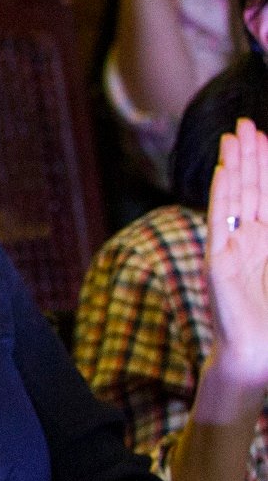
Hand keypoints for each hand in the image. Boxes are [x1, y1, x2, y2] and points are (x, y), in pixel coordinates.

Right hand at [206, 119, 267, 385]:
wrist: (258, 357)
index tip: (266, 139)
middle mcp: (251, 243)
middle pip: (252, 190)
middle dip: (251, 157)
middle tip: (247, 123)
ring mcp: (232, 249)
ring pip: (234, 197)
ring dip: (235, 165)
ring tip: (234, 134)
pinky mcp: (218, 259)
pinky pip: (219, 218)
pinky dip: (220, 192)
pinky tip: (222, 169)